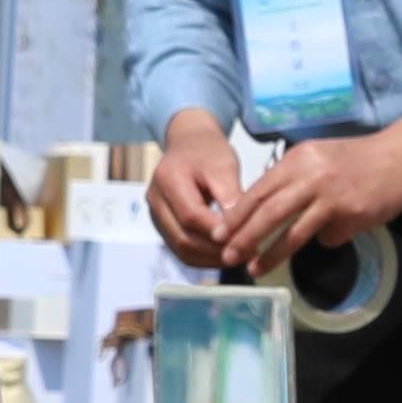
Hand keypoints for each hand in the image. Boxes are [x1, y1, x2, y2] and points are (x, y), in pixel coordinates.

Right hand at [144, 110, 255, 270]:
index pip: (191, 215)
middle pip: (182, 238)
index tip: (244, 238)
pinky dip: (202, 257)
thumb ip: (230, 196)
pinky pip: (180, 249)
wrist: (189, 143)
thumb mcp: (224, 165)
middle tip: (245, 253)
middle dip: (215, 251)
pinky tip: (224, 254)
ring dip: (209, 259)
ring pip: (180, 249)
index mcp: (167, 178)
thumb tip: (240, 228)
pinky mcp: (163, 225)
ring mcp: (156, 215)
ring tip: (237, 257)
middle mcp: (155, 200)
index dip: (217, 232)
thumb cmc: (207, 151)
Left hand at [219, 120, 401, 276]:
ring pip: (292, 230)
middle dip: (244, 237)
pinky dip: (326, 240)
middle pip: (268, 210)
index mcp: (299, 159)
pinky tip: (335, 234)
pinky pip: (329, 236)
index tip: (219, 233)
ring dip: (270, 253)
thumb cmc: (358, 159)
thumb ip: (294, 180)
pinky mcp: (351, 213)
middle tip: (227, 256)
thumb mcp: (319, 157)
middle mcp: (311, 175)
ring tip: (253, 269)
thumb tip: (273, 212)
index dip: (237, 214)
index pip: (259, 189)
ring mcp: (331, 195)